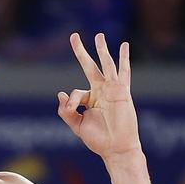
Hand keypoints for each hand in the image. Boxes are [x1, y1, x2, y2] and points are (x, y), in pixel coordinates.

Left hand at [57, 33, 141, 161]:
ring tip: (99, 35)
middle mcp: (101, 92)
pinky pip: (123, 72)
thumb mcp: (76, 125)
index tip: (69, 109)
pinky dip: (124, 59)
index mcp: (89, 100)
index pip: (75, 92)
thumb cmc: (98, 139)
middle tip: (73, 36)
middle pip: (89, 67)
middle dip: (81, 52)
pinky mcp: (122, 92)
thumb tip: (59, 93)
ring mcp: (112, 90)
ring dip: (102, 50)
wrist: (115, 148)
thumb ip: (65, 111)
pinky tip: (124, 46)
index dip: (70, 100)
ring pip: (106, 65)